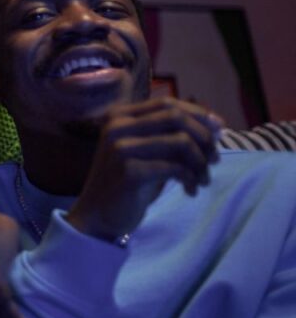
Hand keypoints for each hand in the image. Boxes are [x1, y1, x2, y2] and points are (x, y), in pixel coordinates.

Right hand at [67, 97, 221, 241]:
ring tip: (203, 179)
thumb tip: (216, 125)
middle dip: (204, 137)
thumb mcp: (147, 151)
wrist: (98, 214)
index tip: (220, 129)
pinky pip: (176, 168)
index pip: (167, 103)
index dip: (198, 113)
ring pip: (181, 142)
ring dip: (201, 162)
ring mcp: (121, 148)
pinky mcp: (129, 171)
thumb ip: (171, 135)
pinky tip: (191, 190)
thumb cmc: (126, 181)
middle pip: (176, 117)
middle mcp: (117, 126)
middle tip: (213, 159)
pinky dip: (191, 178)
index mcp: (119, 116)